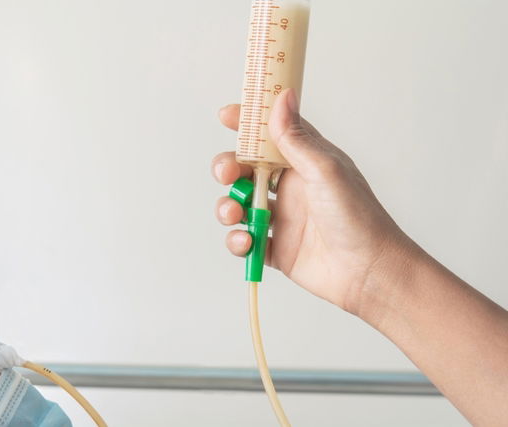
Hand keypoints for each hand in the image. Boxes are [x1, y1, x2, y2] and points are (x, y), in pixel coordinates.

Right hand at [212, 89, 412, 313]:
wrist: (368, 272)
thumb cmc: (358, 216)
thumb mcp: (324, 170)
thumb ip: (296, 138)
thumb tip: (283, 96)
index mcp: (304, 162)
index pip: (270, 134)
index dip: (247, 123)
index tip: (227, 116)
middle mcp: (290, 187)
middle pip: (245, 169)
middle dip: (228, 168)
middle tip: (228, 174)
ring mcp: (282, 218)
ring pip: (240, 204)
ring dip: (228, 206)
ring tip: (235, 213)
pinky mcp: (276, 248)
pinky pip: (245, 240)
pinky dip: (238, 241)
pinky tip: (247, 243)